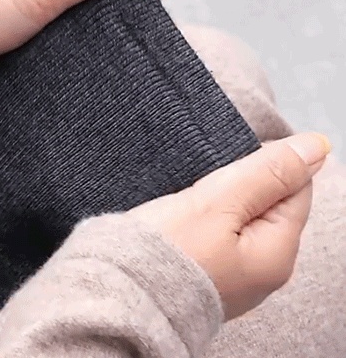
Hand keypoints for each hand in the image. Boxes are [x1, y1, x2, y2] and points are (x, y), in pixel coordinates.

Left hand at [0, 0, 182, 66]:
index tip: (145, 26)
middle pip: (109, 11)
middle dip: (123, 33)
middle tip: (121, 60)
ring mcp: (43, 28)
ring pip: (89, 42)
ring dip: (101, 58)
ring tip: (102, 78)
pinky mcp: (32, 59)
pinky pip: (68, 64)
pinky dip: (79, 74)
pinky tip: (81, 85)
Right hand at [127, 132, 330, 319]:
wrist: (117, 290)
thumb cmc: (167, 247)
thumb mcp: (219, 201)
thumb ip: (269, 173)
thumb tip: (318, 146)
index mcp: (277, 253)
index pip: (296, 188)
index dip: (264, 165)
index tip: (225, 167)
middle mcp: (264, 269)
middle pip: (269, 203)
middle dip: (241, 183)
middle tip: (202, 187)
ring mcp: (238, 274)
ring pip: (243, 216)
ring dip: (221, 199)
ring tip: (190, 201)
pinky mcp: (213, 273)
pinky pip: (223, 233)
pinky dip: (208, 218)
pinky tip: (186, 218)